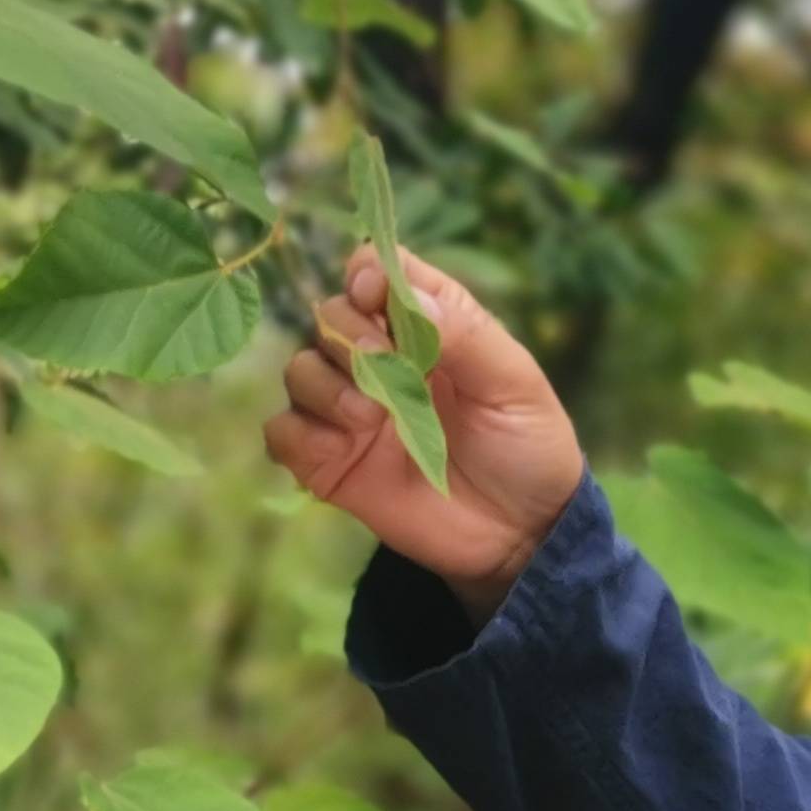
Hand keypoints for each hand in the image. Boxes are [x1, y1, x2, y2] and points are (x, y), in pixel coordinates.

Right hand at [261, 244, 585, 617]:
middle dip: (348, 333)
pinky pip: (282, 433)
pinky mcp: (330, 462)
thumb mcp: (514, 385)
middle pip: (330, 315)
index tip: (375, 292)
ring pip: (299, 369)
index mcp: (429, 328)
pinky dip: (298, 434)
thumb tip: (407, 296)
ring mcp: (352, 412)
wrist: (521, 536)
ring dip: (324, 384)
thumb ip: (464, 335)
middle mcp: (383, 361)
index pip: (377, 274)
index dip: (368, 273)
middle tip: (383, 364)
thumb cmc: (528, 449)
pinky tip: (340, 449)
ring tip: (369, 418)